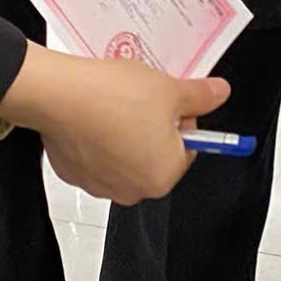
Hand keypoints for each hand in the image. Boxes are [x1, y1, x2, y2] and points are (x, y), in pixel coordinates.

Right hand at [0, 46, 230, 205]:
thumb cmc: (116, 96)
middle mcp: (132, 190)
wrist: (60, 96)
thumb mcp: (170, 89)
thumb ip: (201, 96)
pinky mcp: (75, 174)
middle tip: (143, 98)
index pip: (188, 148)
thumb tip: (220, 93)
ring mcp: (100, 185)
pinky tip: (94, 114)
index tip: (171, 99)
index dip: (182, 118)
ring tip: (116, 102)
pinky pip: (97, 155)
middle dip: (153, 127)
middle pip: (156, 154)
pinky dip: (98, 137)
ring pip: (125, 155)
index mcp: (163, 176)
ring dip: (126, 132)